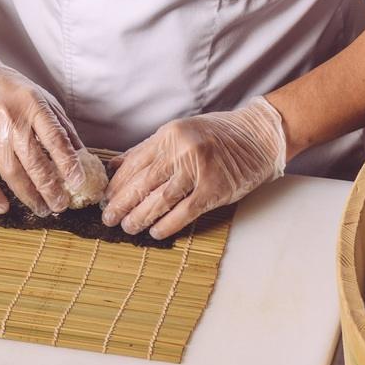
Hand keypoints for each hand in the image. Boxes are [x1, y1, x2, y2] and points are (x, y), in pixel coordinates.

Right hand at [0, 41, 103, 214]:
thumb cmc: (6, 87)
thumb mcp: (38, 95)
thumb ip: (60, 123)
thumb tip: (82, 154)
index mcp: (32, 104)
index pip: (55, 139)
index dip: (69, 164)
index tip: (78, 184)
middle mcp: (11, 118)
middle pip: (35, 161)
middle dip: (50, 188)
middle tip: (60, 206)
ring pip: (11, 172)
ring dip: (28, 195)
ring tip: (40, 209)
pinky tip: (4, 208)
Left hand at [102, 97, 287, 238]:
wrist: (258, 137)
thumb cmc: (218, 135)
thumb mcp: (180, 132)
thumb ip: (148, 149)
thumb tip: (115, 167)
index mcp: (169, 135)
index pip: (133, 163)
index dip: (116, 184)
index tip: (105, 198)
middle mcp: (182, 151)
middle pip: (142, 183)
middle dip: (121, 204)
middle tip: (109, 219)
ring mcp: (199, 171)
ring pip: (160, 200)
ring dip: (140, 217)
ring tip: (128, 228)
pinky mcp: (214, 190)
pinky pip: (184, 213)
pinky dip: (167, 225)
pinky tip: (155, 232)